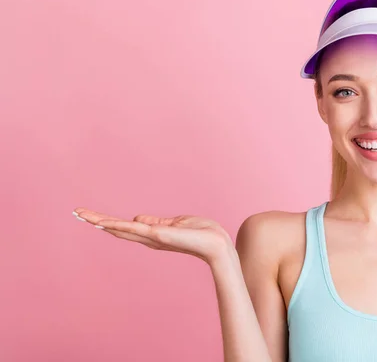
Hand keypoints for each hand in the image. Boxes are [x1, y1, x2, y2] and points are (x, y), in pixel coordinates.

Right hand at [73, 208, 233, 264]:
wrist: (217, 245)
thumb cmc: (202, 234)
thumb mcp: (176, 224)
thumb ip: (156, 222)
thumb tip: (137, 218)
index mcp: (153, 234)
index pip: (125, 227)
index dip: (107, 221)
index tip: (90, 215)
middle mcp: (149, 239)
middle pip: (117, 229)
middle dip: (97, 221)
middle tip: (76, 213)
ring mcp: (153, 238)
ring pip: (121, 229)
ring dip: (101, 221)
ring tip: (82, 215)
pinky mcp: (159, 236)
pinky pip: (135, 229)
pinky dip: (119, 226)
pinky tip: (104, 222)